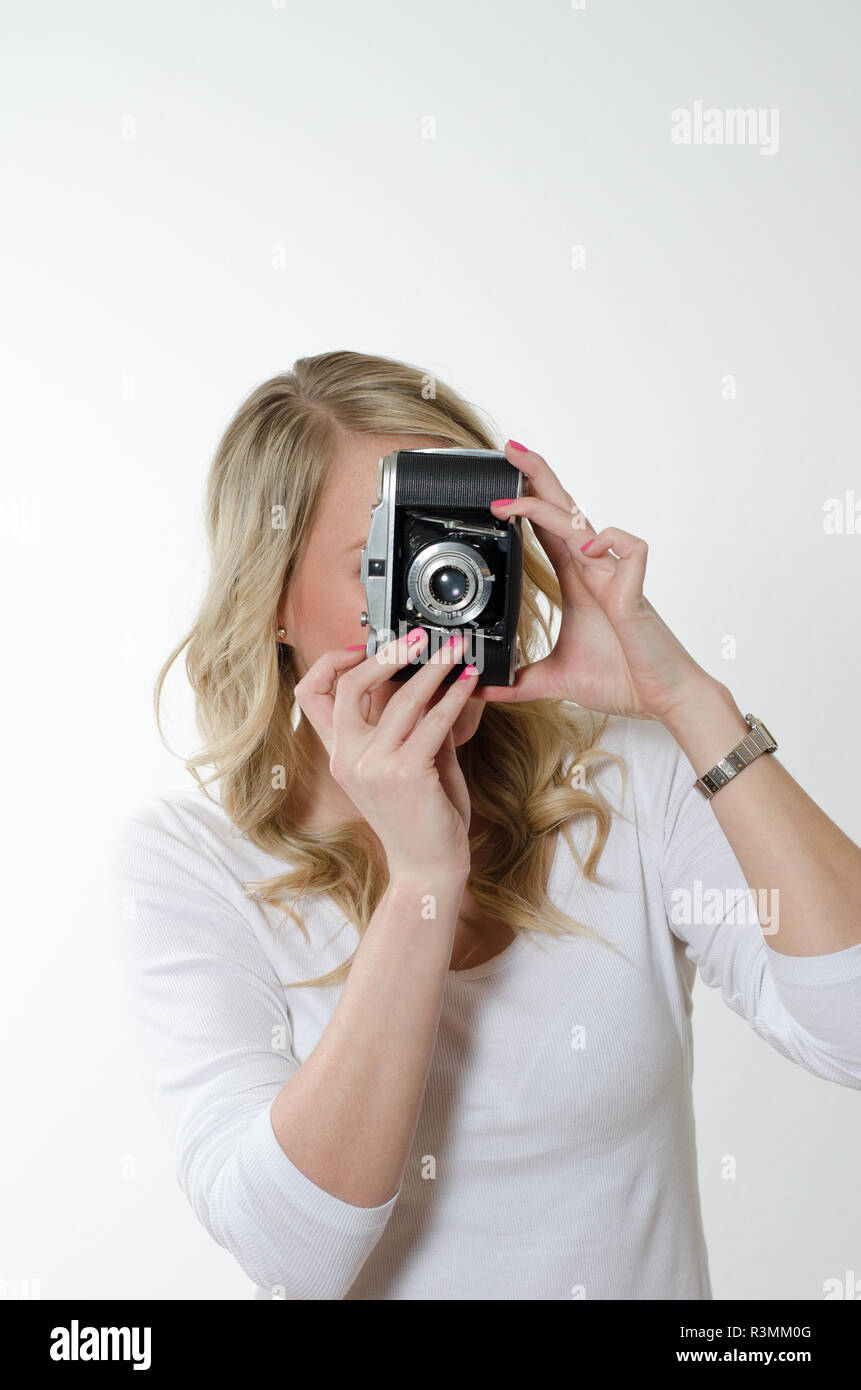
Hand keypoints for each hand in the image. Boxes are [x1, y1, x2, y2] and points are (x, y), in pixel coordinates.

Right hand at [293, 629, 476, 881]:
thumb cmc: (422, 819)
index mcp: (341, 755)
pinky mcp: (405, 773)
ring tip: (456, 651)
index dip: (331, 662)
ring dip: (434, 668)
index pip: (312, 696)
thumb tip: (432, 682)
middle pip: (350, 685)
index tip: (362, 645)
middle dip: (387, 653)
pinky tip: (469, 682)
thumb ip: (414, 725)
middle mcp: (348, 758)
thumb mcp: (410, 764)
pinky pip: (434, 721)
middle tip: (420, 637)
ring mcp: (373, 765)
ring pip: (402, 699)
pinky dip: (455, 696)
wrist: (428, 867)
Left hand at [476, 440, 710, 721]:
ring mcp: (614, 576)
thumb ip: (519, 683)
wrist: (662, 698)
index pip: (546, 528)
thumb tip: (482, 689)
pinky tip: (585, 552)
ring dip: (548, 505)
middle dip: (536, 476)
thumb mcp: (555, 680)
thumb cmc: (623, 679)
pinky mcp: (634, 590)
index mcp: (577, 581)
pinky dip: (609, 542)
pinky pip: (629, 548)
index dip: (525, 501)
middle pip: (563, 509)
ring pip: (583, 523)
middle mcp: (593, 570)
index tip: (497, 486)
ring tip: (513, 499)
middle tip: (508, 449)